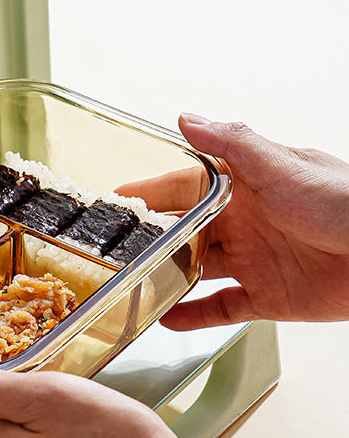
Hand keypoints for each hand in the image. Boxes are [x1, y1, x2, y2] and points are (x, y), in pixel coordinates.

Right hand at [123, 114, 348, 328]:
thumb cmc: (344, 203)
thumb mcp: (283, 166)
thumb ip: (233, 144)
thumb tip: (188, 119)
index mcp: (245, 187)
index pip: (183, 187)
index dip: (148, 192)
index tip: (113, 199)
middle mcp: (244, 223)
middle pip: (184, 231)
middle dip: (150, 237)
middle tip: (111, 247)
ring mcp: (254, 261)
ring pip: (196, 269)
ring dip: (166, 275)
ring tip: (131, 281)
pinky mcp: (268, 296)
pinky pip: (222, 308)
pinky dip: (195, 314)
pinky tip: (168, 318)